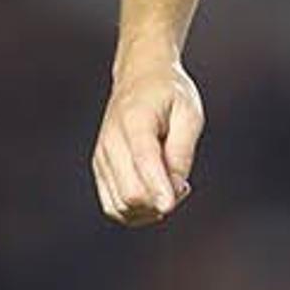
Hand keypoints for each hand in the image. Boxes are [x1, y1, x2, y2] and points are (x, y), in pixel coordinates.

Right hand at [92, 62, 205, 225]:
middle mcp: (111, 141)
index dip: (158, 189)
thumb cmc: (169, 95)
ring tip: (169, 187)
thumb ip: (181, 153)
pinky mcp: (100, 169)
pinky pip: (114, 207)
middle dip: (159, 201)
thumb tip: (174, 191)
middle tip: (182, 186)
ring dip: (149, 210)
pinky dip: (136, 212)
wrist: (139, 76)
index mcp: (135, 120)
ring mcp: (101, 157)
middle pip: (130, 193)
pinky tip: (154, 194)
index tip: (170, 206)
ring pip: (120, 207)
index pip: (143, 162)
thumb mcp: (189, 114)